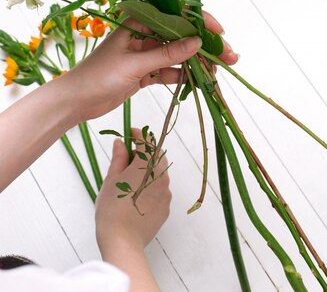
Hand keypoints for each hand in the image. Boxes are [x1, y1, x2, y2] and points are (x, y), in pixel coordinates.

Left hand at [64, 11, 237, 121]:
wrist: (76, 101)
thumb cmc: (99, 76)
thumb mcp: (135, 64)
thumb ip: (167, 54)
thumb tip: (198, 42)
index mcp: (139, 21)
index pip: (176, 15)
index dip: (200, 21)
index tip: (219, 32)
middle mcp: (145, 33)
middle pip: (182, 35)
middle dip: (205, 44)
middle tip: (229, 55)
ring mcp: (146, 53)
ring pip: (178, 54)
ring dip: (198, 62)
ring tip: (219, 71)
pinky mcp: (145, 71)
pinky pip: (170, 70)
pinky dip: (184, 76)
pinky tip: (200, 82)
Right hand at [96, 132, 170, 253]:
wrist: (123, 242)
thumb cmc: (112, 209)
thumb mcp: (111, 180)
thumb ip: (118, 158)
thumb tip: (120, 143)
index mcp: (147, 165)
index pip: (147, 141)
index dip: (138, 134)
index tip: (130, 132)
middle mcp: (161, 176)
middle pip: (157, 154)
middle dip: (144, 151)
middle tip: (128, 156)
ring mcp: (166, 192)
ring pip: (160, 172)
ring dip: (148, 169)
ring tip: (130, 178)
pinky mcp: (166, 206)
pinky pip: (161, 188)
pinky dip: (151, 185)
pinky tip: (137, 194)